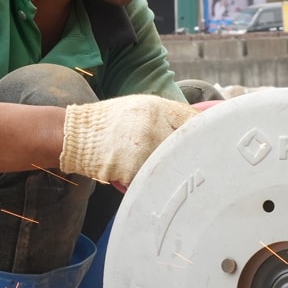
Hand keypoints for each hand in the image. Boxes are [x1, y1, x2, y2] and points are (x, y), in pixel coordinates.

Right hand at [58, 95, 197, 185]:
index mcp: (156, 108)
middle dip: (190, 156)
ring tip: (168, 174)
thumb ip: (168, 114)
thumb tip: (198, 124)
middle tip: (196, 164)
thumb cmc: (110, 122)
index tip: (210, 141)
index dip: (204, 132)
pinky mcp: (131, 169)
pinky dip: (150, 181)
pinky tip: (144, 177)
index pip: (192, 119)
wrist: (76, 135)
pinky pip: (151, 179)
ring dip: (170, 171)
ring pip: (169, 166)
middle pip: (185, 147)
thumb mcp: (140, 107)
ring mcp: (142, 149)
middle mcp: (152, 126)